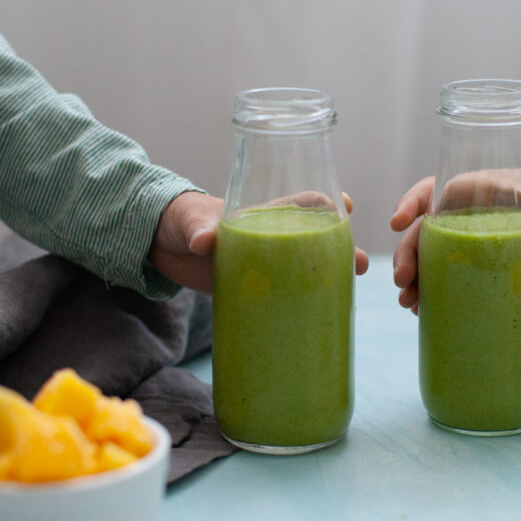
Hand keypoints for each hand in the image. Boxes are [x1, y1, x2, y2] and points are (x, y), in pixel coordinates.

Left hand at [149, 191, 368, 293]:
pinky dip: (305, 305)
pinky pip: (286, 296)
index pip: (304, 202)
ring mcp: (266, 265)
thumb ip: (197, 228)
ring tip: (351, 296)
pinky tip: (322, 319)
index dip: (327, 202)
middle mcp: (272, 238)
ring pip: (309, 268)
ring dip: (333, 278)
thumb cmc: (181, 221)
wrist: (162, 249)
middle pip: (318, 239)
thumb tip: (203, 242)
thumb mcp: (189, 221)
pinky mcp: (255, 290)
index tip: (345, 206)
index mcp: (263, 214)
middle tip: (359, 265)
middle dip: (343, 249)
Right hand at [390, 168, 520, 313]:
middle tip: (404, 282)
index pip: (431, 190)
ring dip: (413, 279)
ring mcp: (466, 238)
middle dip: (407, 255)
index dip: (410, 204)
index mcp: (474, 188)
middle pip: (422, 231)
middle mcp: (462, 212)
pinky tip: (424, 313)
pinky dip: (431, 291)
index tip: (399, 223)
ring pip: (427, 256)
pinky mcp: (475, 261)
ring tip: (409, 305)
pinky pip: (444, 274)